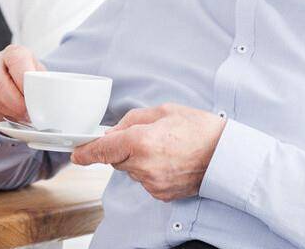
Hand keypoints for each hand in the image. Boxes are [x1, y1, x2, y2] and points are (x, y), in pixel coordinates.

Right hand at [0, 45, 41, 126]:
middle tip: (28, 114)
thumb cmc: (29, 79)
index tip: (32, 96)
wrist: (15, 82)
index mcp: (13, 53)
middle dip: (16, 103)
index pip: (16, 61)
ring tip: (22, 117)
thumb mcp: (41, 75)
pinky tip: (8, 118)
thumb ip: (43, 83)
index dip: (24, 80)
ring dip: (9, 113)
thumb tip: (47, 99)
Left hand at [71, 103, 226, 201]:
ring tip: (164, 148)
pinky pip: (144, 180)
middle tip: (146, 136)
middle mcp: (142, 166)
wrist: (227, 156)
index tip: (76, 153)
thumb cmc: (199, 129)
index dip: (86, 152)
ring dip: (137, 159)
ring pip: (130, 170)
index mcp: (140, 142)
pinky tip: (169, 161)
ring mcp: (151, 183)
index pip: (101, 150)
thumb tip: (113, 132)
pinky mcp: (160, 194)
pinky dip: (150, 170)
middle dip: (122, 147)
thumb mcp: (162, 111)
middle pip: (115, 158)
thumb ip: (131, 121)